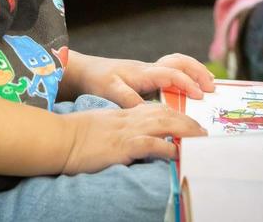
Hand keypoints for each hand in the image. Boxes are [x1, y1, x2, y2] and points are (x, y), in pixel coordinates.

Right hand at [60, 103, 206, 173]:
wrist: (59, 138)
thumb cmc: (76, 135)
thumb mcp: (102, 126)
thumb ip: (119, 128)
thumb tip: (133, 140)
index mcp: (124, 114)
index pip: (156, 109)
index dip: (175, 114)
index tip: (188, 122)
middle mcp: (129, 119)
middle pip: (165, 114)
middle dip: (187, 122)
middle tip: (203, 132)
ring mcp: (126, 131)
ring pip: (163, 124)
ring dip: (185, 131)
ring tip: (200, 140)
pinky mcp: (122, 146)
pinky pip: (150, 144)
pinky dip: (165, 148)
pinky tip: (176, 153)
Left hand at [69, 52, 215, 107]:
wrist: (84, 71)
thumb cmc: (96, 80)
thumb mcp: (109, 90)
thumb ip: (128, 98)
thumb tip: (146, 109)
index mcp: (143, 72)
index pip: (171, 74)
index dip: (187, 83)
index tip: (199, 95)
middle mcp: (149, 69)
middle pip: (180, 62)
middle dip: (198, 72)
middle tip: (212, 88)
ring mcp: (149, 71)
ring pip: (178, 63)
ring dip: (195, 71)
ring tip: (209, 84)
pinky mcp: (147, 76)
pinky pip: (172, 71)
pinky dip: (186, 75)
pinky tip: (191, 88)